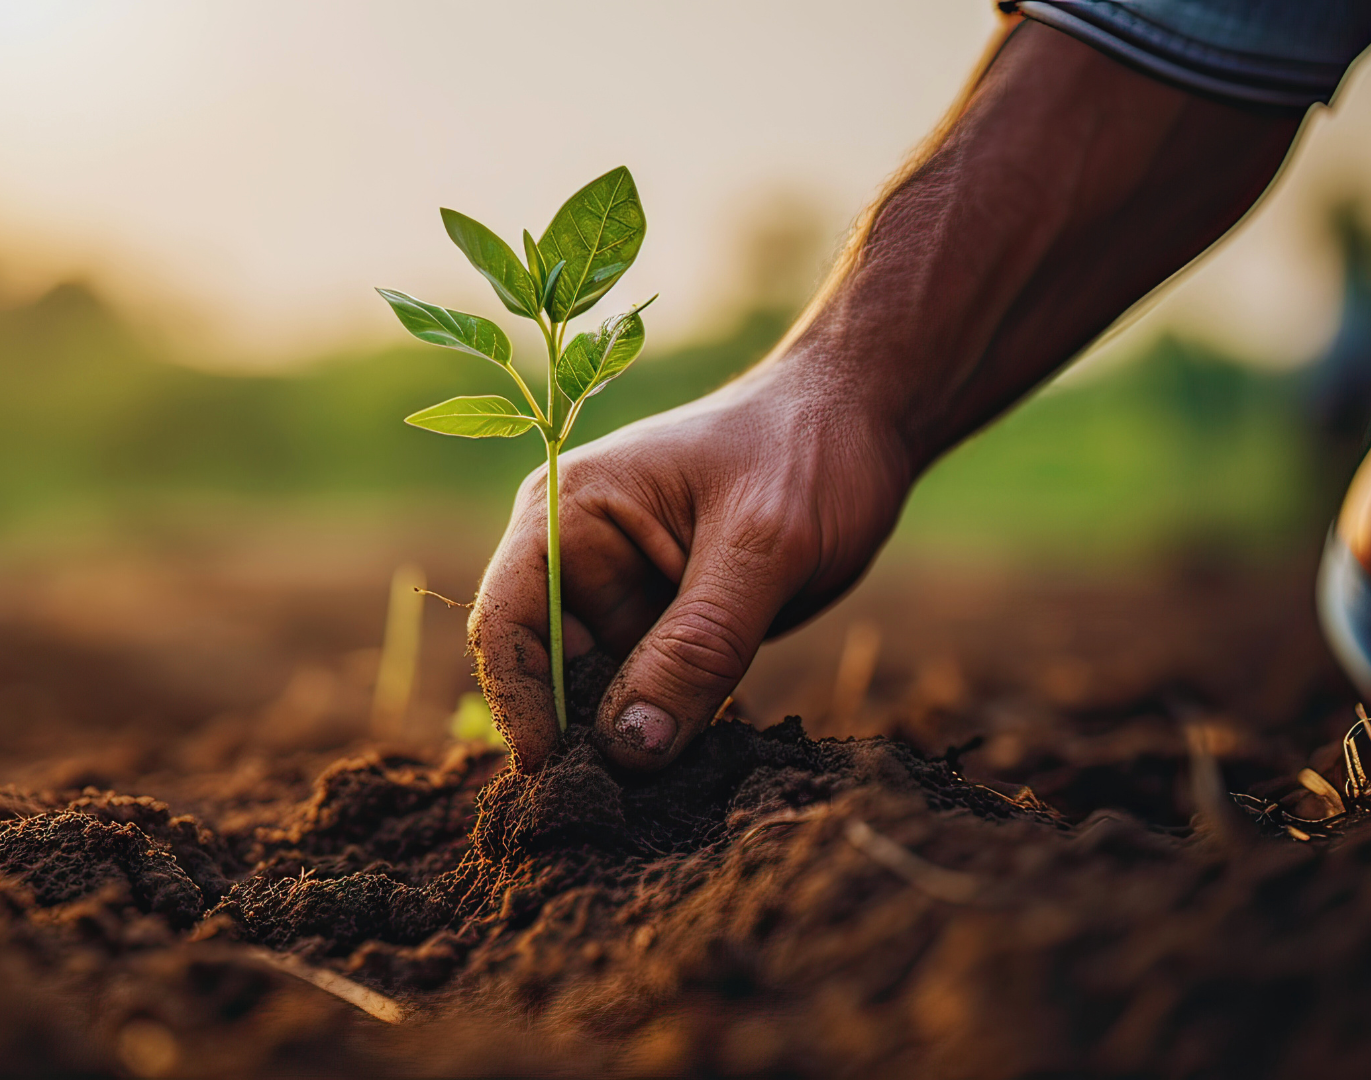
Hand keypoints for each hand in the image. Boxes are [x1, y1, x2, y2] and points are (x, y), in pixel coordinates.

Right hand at [469, 354, 911, 770]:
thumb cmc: (806, 451)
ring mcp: (621, 599)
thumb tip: (629, 749)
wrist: (863, 422)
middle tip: (617, 812)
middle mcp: (577, 561)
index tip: (555, 774)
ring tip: (661, 803)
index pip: (506, 622)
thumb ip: (698, 645)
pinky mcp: (666, 631)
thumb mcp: (763, 546)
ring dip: (625, 747)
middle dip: (577, 741)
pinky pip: (649, 699)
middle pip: (546, 673)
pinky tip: (693, 775)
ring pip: (598, 698)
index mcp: (567, 515)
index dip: (518, 702)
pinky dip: (667, 736)